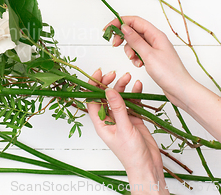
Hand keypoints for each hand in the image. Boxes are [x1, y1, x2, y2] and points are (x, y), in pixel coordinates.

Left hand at [87, 69, 167, 193]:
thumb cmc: (131, 154)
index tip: (98, 74)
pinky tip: (137, 86)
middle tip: (114, 74)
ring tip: (128, 77)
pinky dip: (135, 94)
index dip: (93, 86)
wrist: (148, 166)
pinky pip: (132, 103)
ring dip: (122, 87)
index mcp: (101, 123)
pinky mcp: (133, 119)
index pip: (93, 100)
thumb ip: (118, 109)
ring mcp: (121, 118)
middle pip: (105, 97)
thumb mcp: (124, 129)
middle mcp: (109, 119)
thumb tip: (110, 90)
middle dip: (109, 84)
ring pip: (119, 98)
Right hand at [107, 16, 220, 141]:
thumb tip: (124, 27)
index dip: (120, 22)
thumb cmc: (170, 74)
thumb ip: (135, 40)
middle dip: (122, 37)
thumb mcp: (148, 55)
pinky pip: (138, 52)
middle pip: (133, 30)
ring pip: (134, 42)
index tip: (108, 29)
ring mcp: (153, 49)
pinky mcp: (152, 58)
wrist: (180, 90)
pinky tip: (138, 64)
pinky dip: (134, 57)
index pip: (135, 21)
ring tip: (133, 59)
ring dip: (129, 50)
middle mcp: (155, 39)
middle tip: (115, 44)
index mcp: (156, 35)